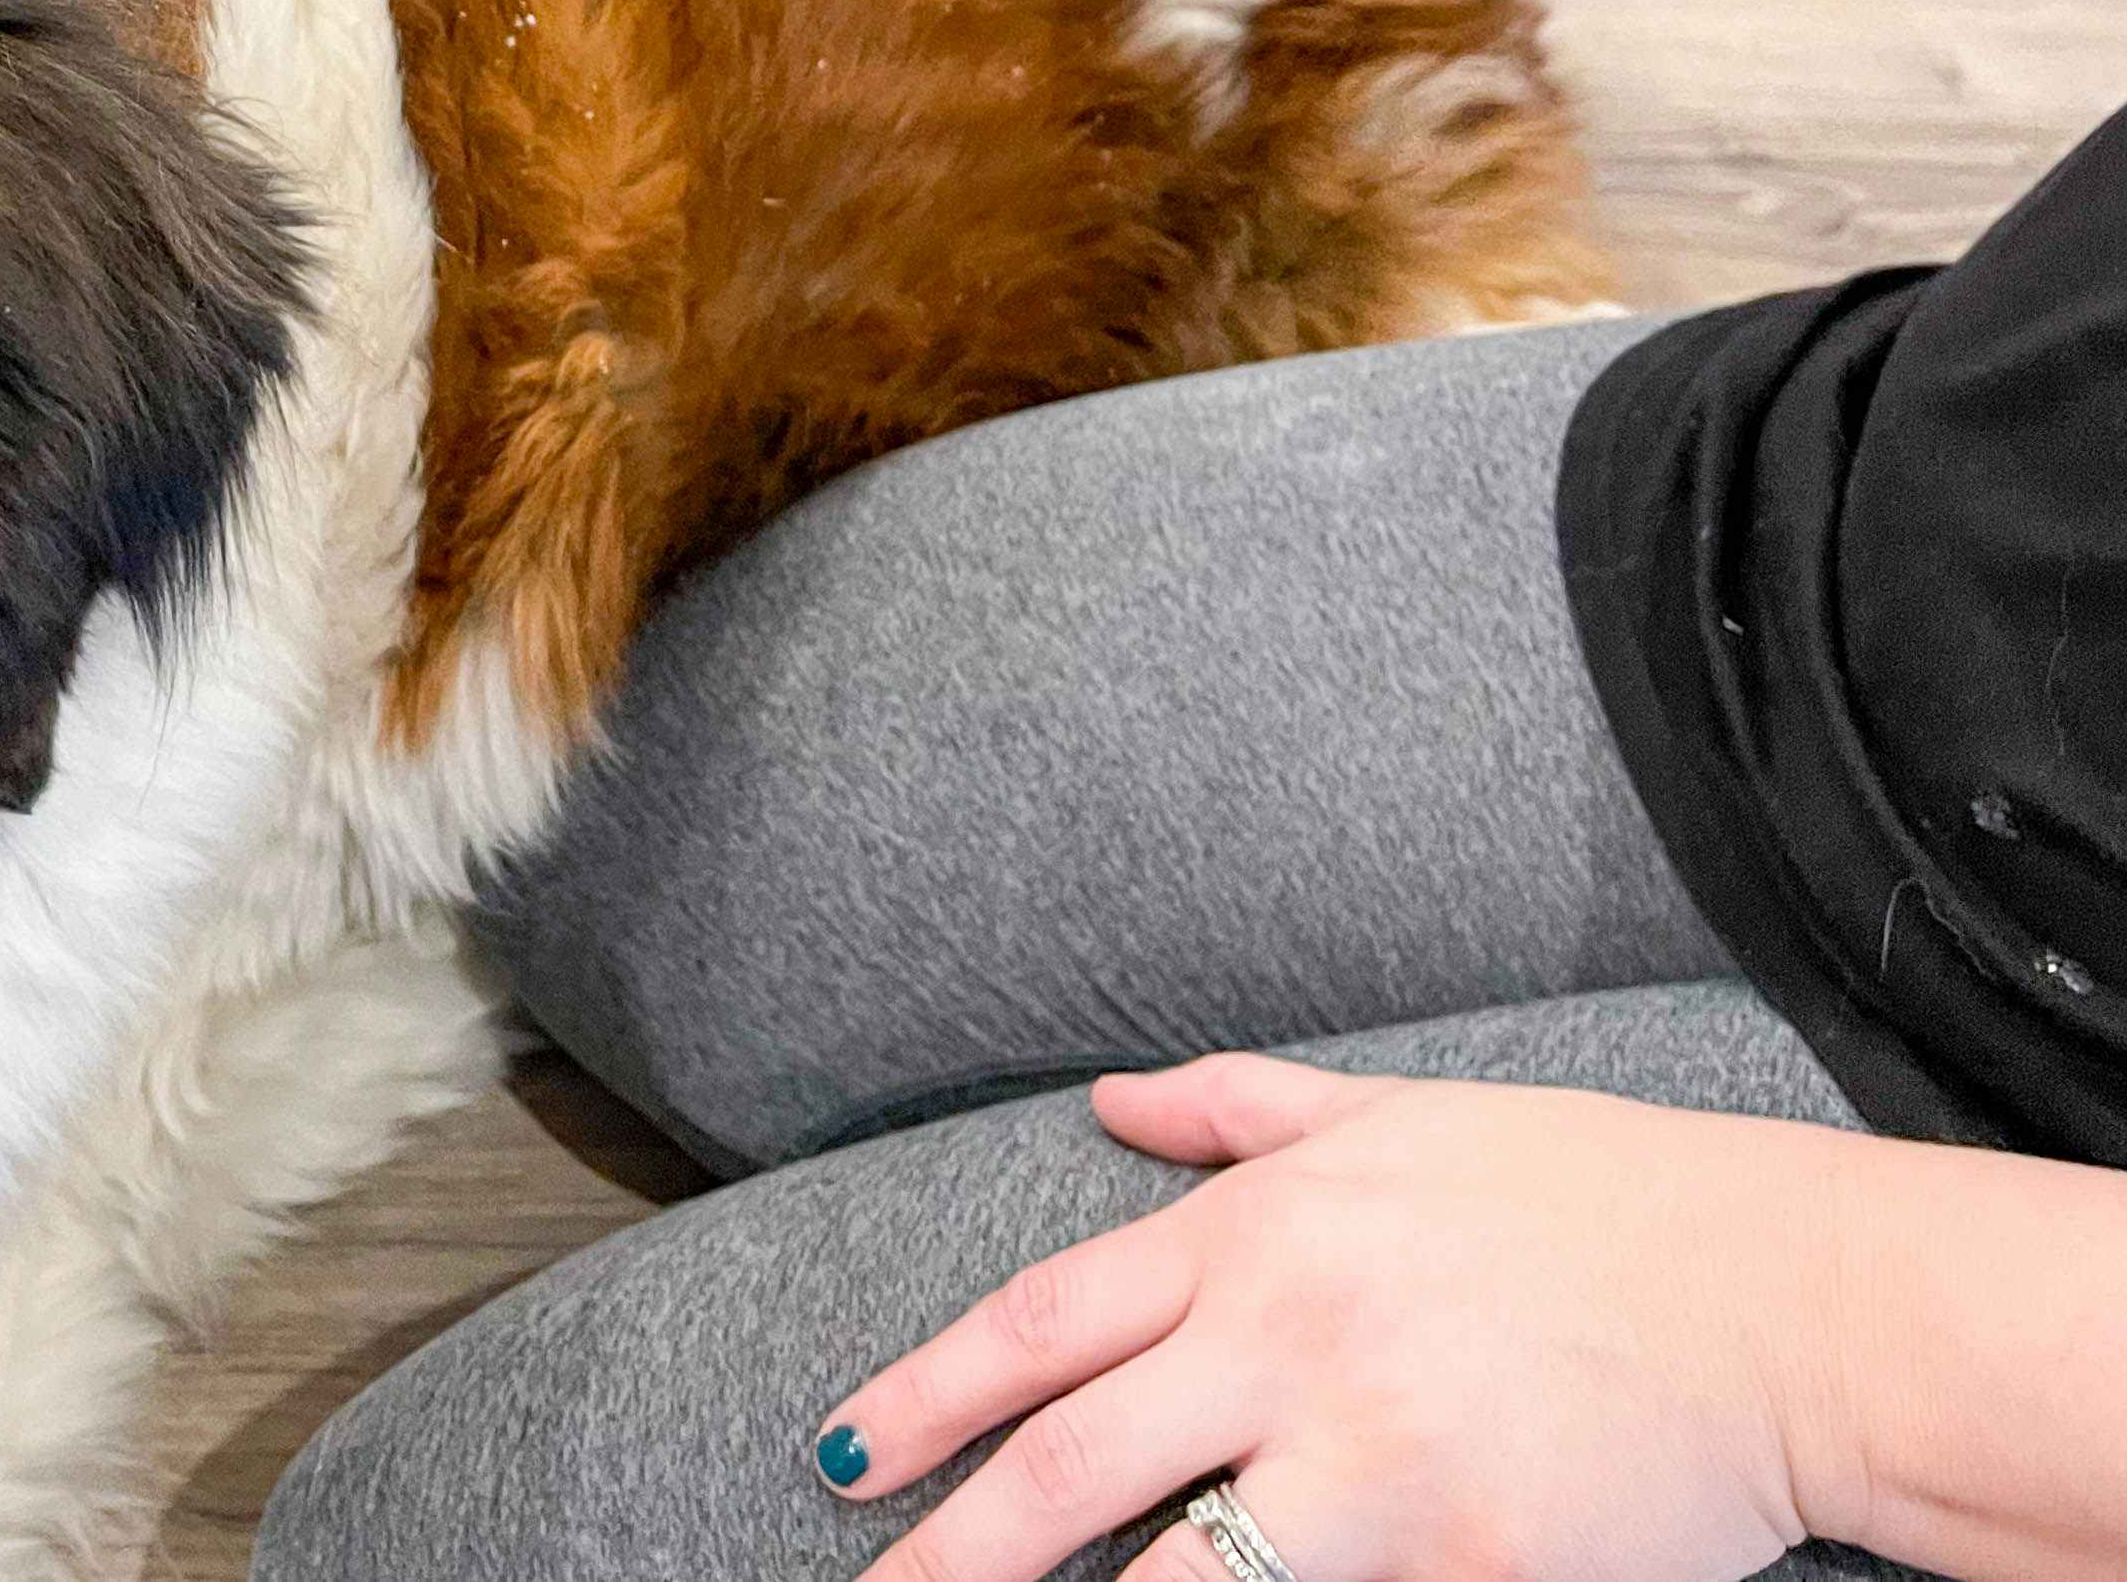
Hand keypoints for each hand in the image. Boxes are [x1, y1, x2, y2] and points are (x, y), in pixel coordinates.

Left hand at [812, 1057, 1865, 1581]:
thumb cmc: (1595, 1202)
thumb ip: (1237, 1110)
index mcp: (1263, 1237)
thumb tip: (1108, 1101)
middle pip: (1073, 1467)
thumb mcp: (1398, 1118)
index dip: (926, 1396)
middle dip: (951, 1550)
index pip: (1044, 1324)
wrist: (1796, 1302)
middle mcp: (1298, 1346)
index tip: (841, 1455)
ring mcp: (1383, 1467)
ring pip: (1182, 1579)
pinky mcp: (1471, 1568)